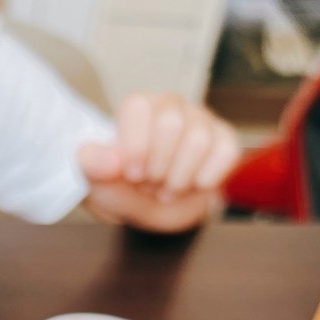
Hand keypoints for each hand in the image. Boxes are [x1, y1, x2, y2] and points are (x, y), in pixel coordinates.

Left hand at [79, 93, 239, 232]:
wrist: (156, 213)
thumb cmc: (126, 193)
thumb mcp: (99, 186)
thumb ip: (94, 168)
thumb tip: (104, 160)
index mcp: (137, 109)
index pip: (138, 107)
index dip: (135, 146)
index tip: (131, 175)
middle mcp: (170, 106)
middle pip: (170, 124)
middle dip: (157, 168)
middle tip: (150, 184)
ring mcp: (201, 120)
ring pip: (198, 140)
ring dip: (180, 178)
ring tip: (168, 189)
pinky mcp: (224, 138)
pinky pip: (226, 151)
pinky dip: (208, 178)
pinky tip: (194, 185)